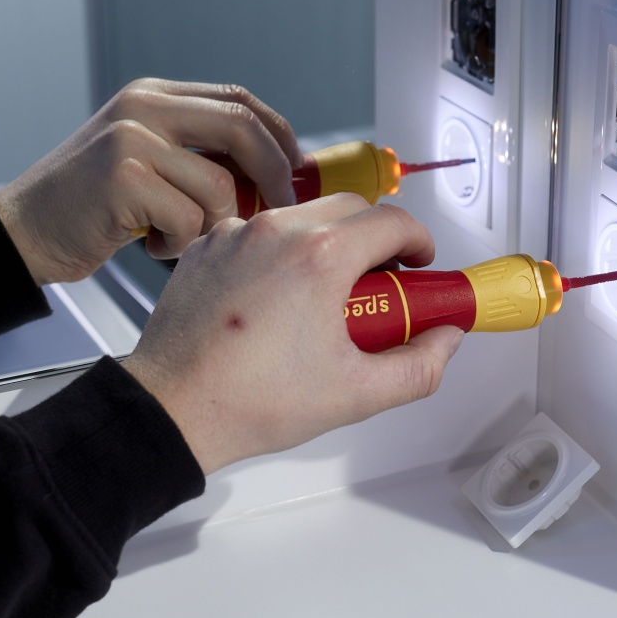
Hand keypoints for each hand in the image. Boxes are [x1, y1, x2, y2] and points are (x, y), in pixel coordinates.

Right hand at [0, 78, 303, 284]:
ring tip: (179, 238)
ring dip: (213, 226)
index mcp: (153, 95)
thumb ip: (198, 155)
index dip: (279, 133)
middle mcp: (143, 107)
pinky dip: (180, 245)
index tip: (299, 168)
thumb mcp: (146, 163)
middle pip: (243, 127)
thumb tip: (277, 170)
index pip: (239, 99)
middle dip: (276, 172)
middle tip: (283, 209)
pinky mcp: (123, 178)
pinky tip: (151, 247)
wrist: (20, 233)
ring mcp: (131, 138)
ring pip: (221, 185)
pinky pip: (190, 219)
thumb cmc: (91, 210)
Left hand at [122, 195, 464, 473]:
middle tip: (380, 288)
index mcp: (320, 256)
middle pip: (350, 209)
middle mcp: (277, 231)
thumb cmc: (251, 401)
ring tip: (324, 298)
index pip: (393, 222)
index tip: (421, 267)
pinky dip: (279, 253)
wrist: (171, 408)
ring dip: (326, 243)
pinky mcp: (206, 247)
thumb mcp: (355, 394)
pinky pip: (258, 232)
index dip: (419, 243)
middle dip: (376, 240)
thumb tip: (444, 339)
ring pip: (302, 216)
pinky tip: (276, 300)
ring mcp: (236, 234)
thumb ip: (418, 366)